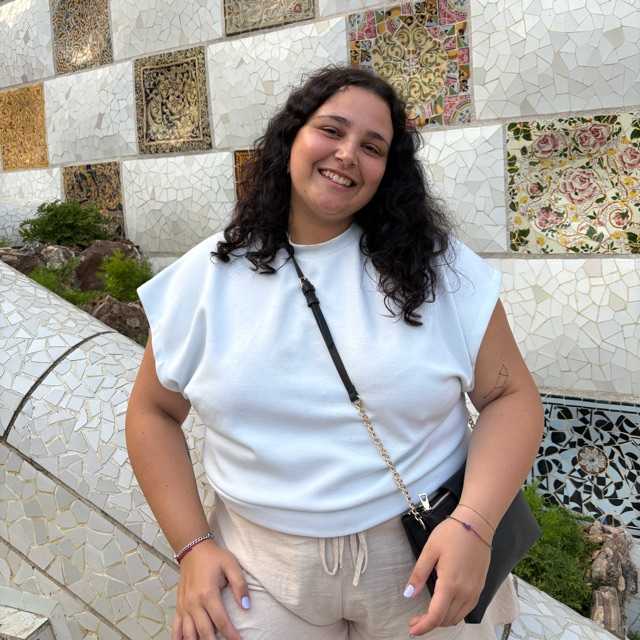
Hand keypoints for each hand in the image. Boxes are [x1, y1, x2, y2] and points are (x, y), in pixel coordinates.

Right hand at [172, 540, 248, 639]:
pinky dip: (179, 638)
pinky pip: (176, 628)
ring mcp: (185, 606)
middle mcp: (194, 603)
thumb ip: (240, 585)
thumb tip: (246, 606)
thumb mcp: (231, 565)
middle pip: (205, 632)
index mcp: (208, 594)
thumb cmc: (214, 557)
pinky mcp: (179, 606)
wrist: (193, 549)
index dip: (231, 635)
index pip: (221, 621)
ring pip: (189, 634)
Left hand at [404, 514, 491, 635]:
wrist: (477, 524)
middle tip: (415, 620)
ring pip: (457, 617)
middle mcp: (465, 592)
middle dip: (429, 623)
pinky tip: (445, 606)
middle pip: (446, 620)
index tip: (412, 630)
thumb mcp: (430, 550)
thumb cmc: (452, 533)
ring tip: (427, 615)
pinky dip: (454, 614)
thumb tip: (409, 594)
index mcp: (450, 584)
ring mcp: (475, 591)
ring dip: (442, 620)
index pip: (436, 616)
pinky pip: (467, 609)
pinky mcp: (480, 587)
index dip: (423, 626)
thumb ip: (419, 574)